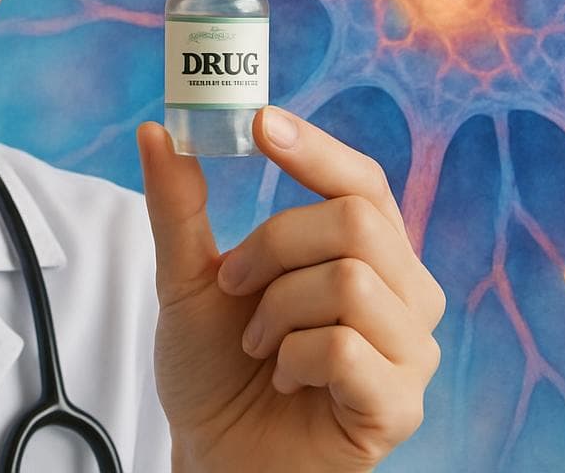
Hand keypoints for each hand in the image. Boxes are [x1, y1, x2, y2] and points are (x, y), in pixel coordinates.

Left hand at [136, 106, 445, 471]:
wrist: (214, 455)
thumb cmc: (216, 371)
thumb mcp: (189, 279)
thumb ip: (179, 207)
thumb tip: (155, 132)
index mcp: (369, 254)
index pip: (363, 181)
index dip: (317, 149)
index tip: (261, 124)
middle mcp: (403, 294)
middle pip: (355, 221)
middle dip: (274, 246)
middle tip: (234, 284)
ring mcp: (409, 351)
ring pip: (352, 280)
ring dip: (278, 310)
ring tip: (259, 343)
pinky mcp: (399, 405)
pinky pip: (347, 347)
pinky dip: (295, 358)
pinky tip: (286, 378)